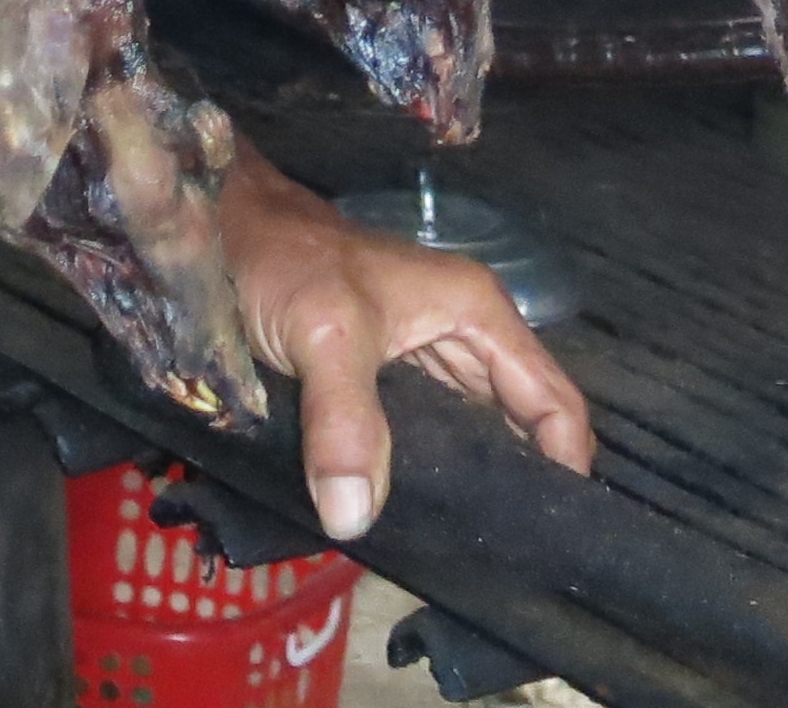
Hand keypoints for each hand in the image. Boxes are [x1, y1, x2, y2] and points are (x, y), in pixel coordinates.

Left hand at [213, 144, 593, 541]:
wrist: (224, 228)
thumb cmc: (285, 262)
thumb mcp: (322, 334)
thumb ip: (344, 421)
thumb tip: (355, 518)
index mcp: (477, 313)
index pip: (554, 401)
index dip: (563, 469)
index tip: (548, 536)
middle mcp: (464, 334)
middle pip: (518, 425)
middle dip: (515, 488)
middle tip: (503, 557)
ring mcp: (424, 357)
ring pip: (468, 435)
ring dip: (465, 484)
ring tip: (461, 549)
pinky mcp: (385, 378)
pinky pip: (422, 436)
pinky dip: (421, 473)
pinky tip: (408, 516)